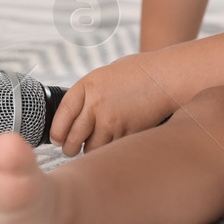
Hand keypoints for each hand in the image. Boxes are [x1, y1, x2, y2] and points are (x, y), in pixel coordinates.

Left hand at [49, 51, 179, 154]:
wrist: (167, 77)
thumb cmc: (138, 73)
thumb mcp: (105, 75)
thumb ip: (88, 93)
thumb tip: (73, 115)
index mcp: (87, 86)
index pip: (61, 117)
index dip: (56, 133)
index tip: (57, 139)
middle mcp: (96, 104)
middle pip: (72, 139)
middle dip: (70, 148)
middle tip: (72, 148)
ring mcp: (112, 121)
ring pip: (91, 149)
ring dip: (92, 150)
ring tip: (95, 145)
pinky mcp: (127, 133)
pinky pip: (111, 149)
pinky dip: (110, 149)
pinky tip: (115, 142)